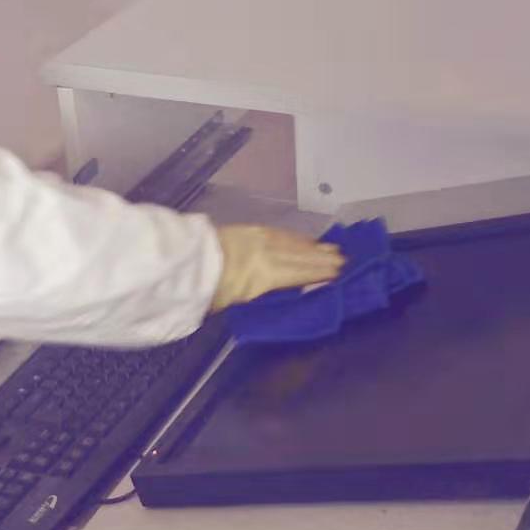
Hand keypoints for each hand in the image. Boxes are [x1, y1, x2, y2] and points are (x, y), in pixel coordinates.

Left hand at [210, 225, 343, 311]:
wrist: (185, 260)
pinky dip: (295, 237)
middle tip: (344, 259)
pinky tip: (302, 240)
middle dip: (323, 257)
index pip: (300, 272)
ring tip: (330, 249)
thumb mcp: (238, 300)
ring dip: (312, 246)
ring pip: (293, 242)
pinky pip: (280, 233)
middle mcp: (268, 252)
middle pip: (301, 255)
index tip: (340, 272)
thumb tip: (283, 291)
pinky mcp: (250, 230)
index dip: (321, 273)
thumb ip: (264, 293)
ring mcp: (259, 238)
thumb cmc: (208, 290)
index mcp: (267, 274)